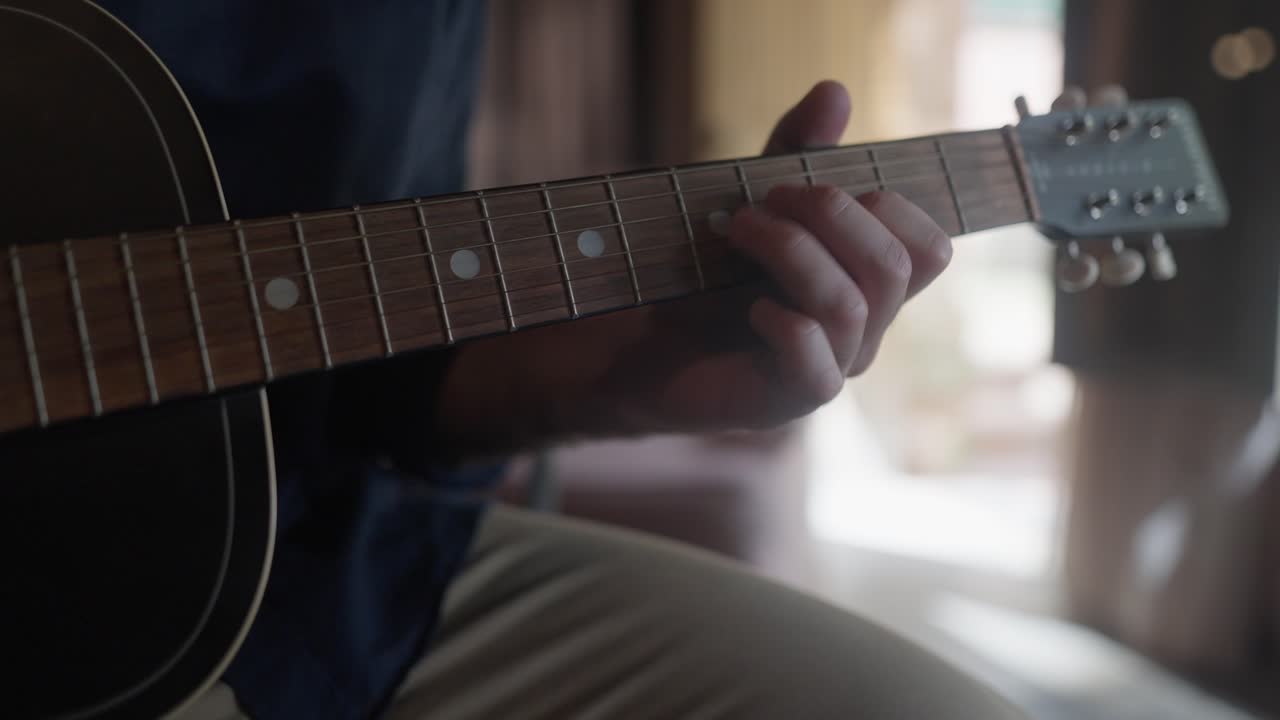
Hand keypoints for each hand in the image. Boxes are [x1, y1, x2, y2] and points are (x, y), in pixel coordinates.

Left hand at [437, 81, 952, 454]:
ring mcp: (830, 367)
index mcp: (866, 283)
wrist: (640, 342)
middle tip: (764, 200)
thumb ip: (795, 150)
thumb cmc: (706, 273)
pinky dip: (784, 326)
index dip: (887, 206)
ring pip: (853, 306)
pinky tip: (746, 308)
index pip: (930, 249)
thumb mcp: (753, 197)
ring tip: (735, 230)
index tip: (809, 184)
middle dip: (830, 215)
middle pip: (896, 268)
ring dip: (791, 252)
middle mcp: (863, 329)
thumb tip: (835, 90)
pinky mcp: (788, 401)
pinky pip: (819, 369)